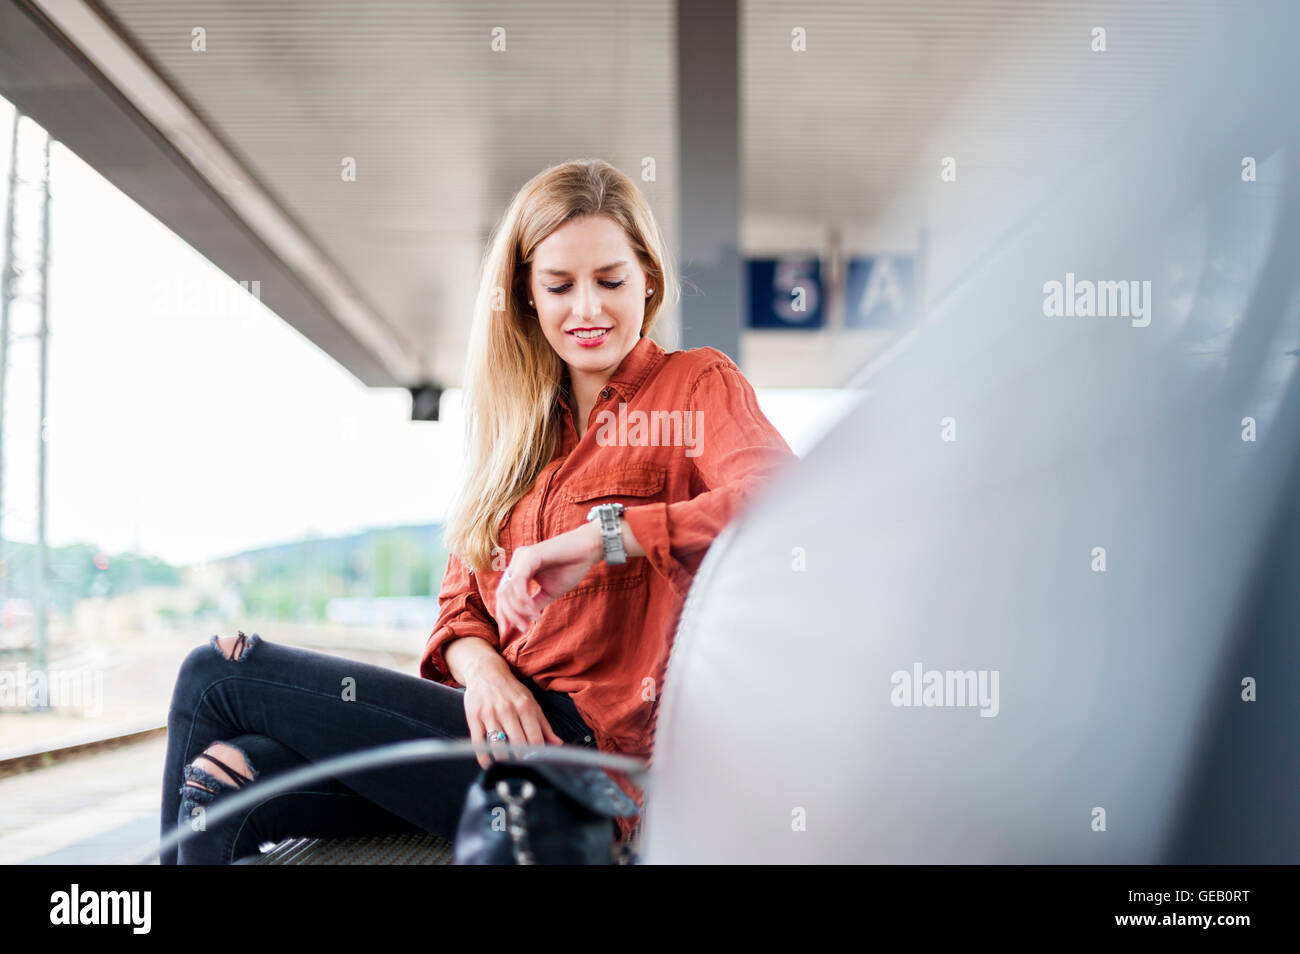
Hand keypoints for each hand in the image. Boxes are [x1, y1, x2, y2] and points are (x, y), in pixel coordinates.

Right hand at [462, 660, 564, 769]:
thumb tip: (558, 744)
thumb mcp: (531, 702)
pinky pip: (478, 743)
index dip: (538, 754)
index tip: (538, 762)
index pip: (535, 738)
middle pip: (518, 744)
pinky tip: (489, 763)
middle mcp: (507, 710)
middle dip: (522, 759)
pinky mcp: (474, 718)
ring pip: (498, 746)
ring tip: (508, 765)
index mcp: (525, 706)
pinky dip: (484, 757)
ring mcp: (489, 714)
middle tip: (523, 766)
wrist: (485, 672)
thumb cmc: (511, 690)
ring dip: (504, 760)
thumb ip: (544, 725)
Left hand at [495, 522, 602, 638]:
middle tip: (523, 628)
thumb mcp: (549, 591)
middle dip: (509, 614)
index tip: (509, 631)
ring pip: (508, 590)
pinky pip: (518, 583)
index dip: (503, 613)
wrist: (589, 549)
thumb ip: (534, 603)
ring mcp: (521, 558)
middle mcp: (517, 562)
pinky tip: (534, 611)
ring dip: (518, 610)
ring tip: (533, 619)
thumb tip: (524, 621)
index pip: (504, 593)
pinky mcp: (529, 556)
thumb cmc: (571, 567)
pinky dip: (524, 600)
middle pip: (502, 593)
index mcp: (519, 569)